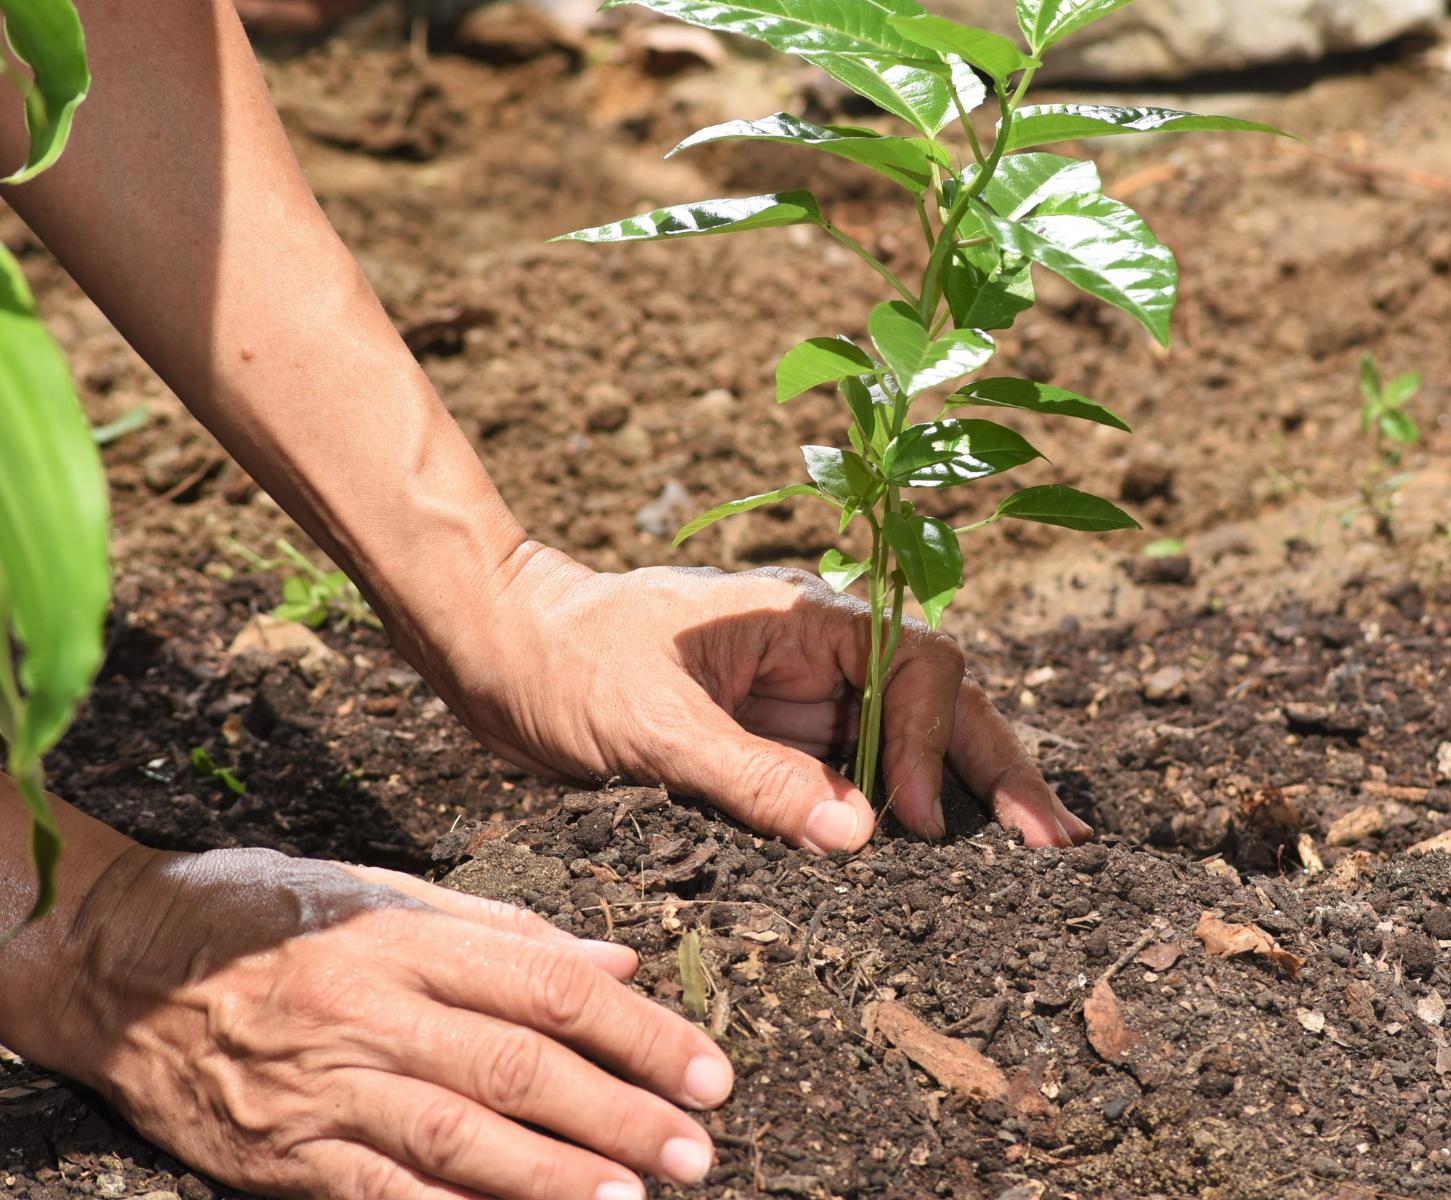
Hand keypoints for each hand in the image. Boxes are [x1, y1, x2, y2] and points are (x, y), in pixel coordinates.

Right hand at [25, 844, 731, 1199]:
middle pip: (519, 1067)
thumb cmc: (261, 913)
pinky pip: (377, 1192)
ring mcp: (324, 1085)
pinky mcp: (280, 1152)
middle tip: (694, 1148)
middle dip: (620, 1112)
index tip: (706, 1068)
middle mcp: (372, 1008)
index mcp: (407, 937)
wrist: (114, 958)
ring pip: (458, 1135)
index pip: (551, 987)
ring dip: (553, 1175)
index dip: (640, 1032)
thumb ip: (504, 931)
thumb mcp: (382, 892)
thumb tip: (616, 962)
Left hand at [409, 546, 1089, 851]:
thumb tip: (859, 837)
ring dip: (972, 790)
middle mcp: (821, 653)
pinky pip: (862, 776)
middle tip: (1058, 842)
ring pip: (915, 738)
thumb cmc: (568, 663)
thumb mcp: (652, 723)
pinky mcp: (781, 742)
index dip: (927, 743)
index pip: (915, 666)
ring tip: (1038, 850)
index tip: (903, 820)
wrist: (503, 655)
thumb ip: (752, 777)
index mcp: (803, 618)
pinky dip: (910, 810)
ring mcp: (806, 699)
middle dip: (998, 766)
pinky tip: (948, 852)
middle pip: (941, 699)